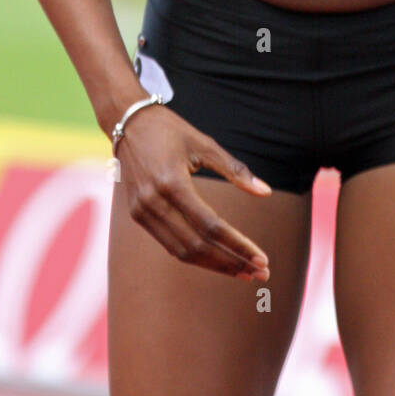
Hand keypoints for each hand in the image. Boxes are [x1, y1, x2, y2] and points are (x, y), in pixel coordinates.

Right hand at [117, 103, 271, 280]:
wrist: (128, 122)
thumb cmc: (171, 129)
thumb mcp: (205, 144)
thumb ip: (235, 170)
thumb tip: (267, 192)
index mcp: (172, 183)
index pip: (211, 226)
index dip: (238, 245)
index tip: (262, 259)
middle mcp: (154, 202)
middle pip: (197, 246)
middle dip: (231, 262)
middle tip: (261, 273)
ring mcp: (142, 211)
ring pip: (182, 252)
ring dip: (214, 265)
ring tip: (243, 272)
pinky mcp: (137, 215)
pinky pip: (169, 244)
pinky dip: (194, 256)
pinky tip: (217, 258)